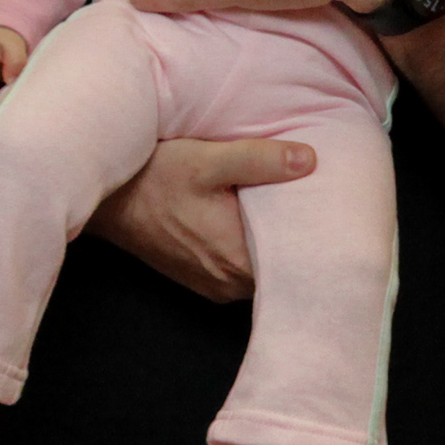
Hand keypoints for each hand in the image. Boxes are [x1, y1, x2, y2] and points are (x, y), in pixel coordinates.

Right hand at [85, 135, 312, 303]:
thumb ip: (260, 160)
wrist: (105, 199)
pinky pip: (243, 270)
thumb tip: (309, 160)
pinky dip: (254, 250)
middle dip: (302, 241)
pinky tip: (263, 223)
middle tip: (326, 209)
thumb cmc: (153, 178)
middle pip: (284, 269)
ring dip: (277, 246)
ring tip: (299, 212)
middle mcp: (228, 283)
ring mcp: (214, 285)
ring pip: (264, 271)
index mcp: (236, 260)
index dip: (319, 244)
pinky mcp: (203, 279)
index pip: (297, 265)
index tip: (339, 221)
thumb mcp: (207, 159)